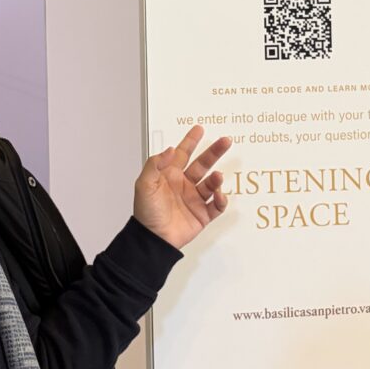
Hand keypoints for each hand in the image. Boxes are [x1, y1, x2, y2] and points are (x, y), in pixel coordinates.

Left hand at [134, 126, 231, 249]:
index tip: (199, 129)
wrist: (153, 239)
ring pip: (211, 184)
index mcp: (170, 175)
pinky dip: (221, 200)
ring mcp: (194, 199)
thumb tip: (169, 149)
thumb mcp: (144, 184)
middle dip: (214, 152)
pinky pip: (217, 205)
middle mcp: (184, 185)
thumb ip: (155, 164)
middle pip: (203, 164)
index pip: (183, 154)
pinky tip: (218, 195)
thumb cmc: (146, 213)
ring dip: (216, 178)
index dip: (191, 141)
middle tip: (225, 141)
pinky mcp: (202, 214)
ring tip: (217, 177)